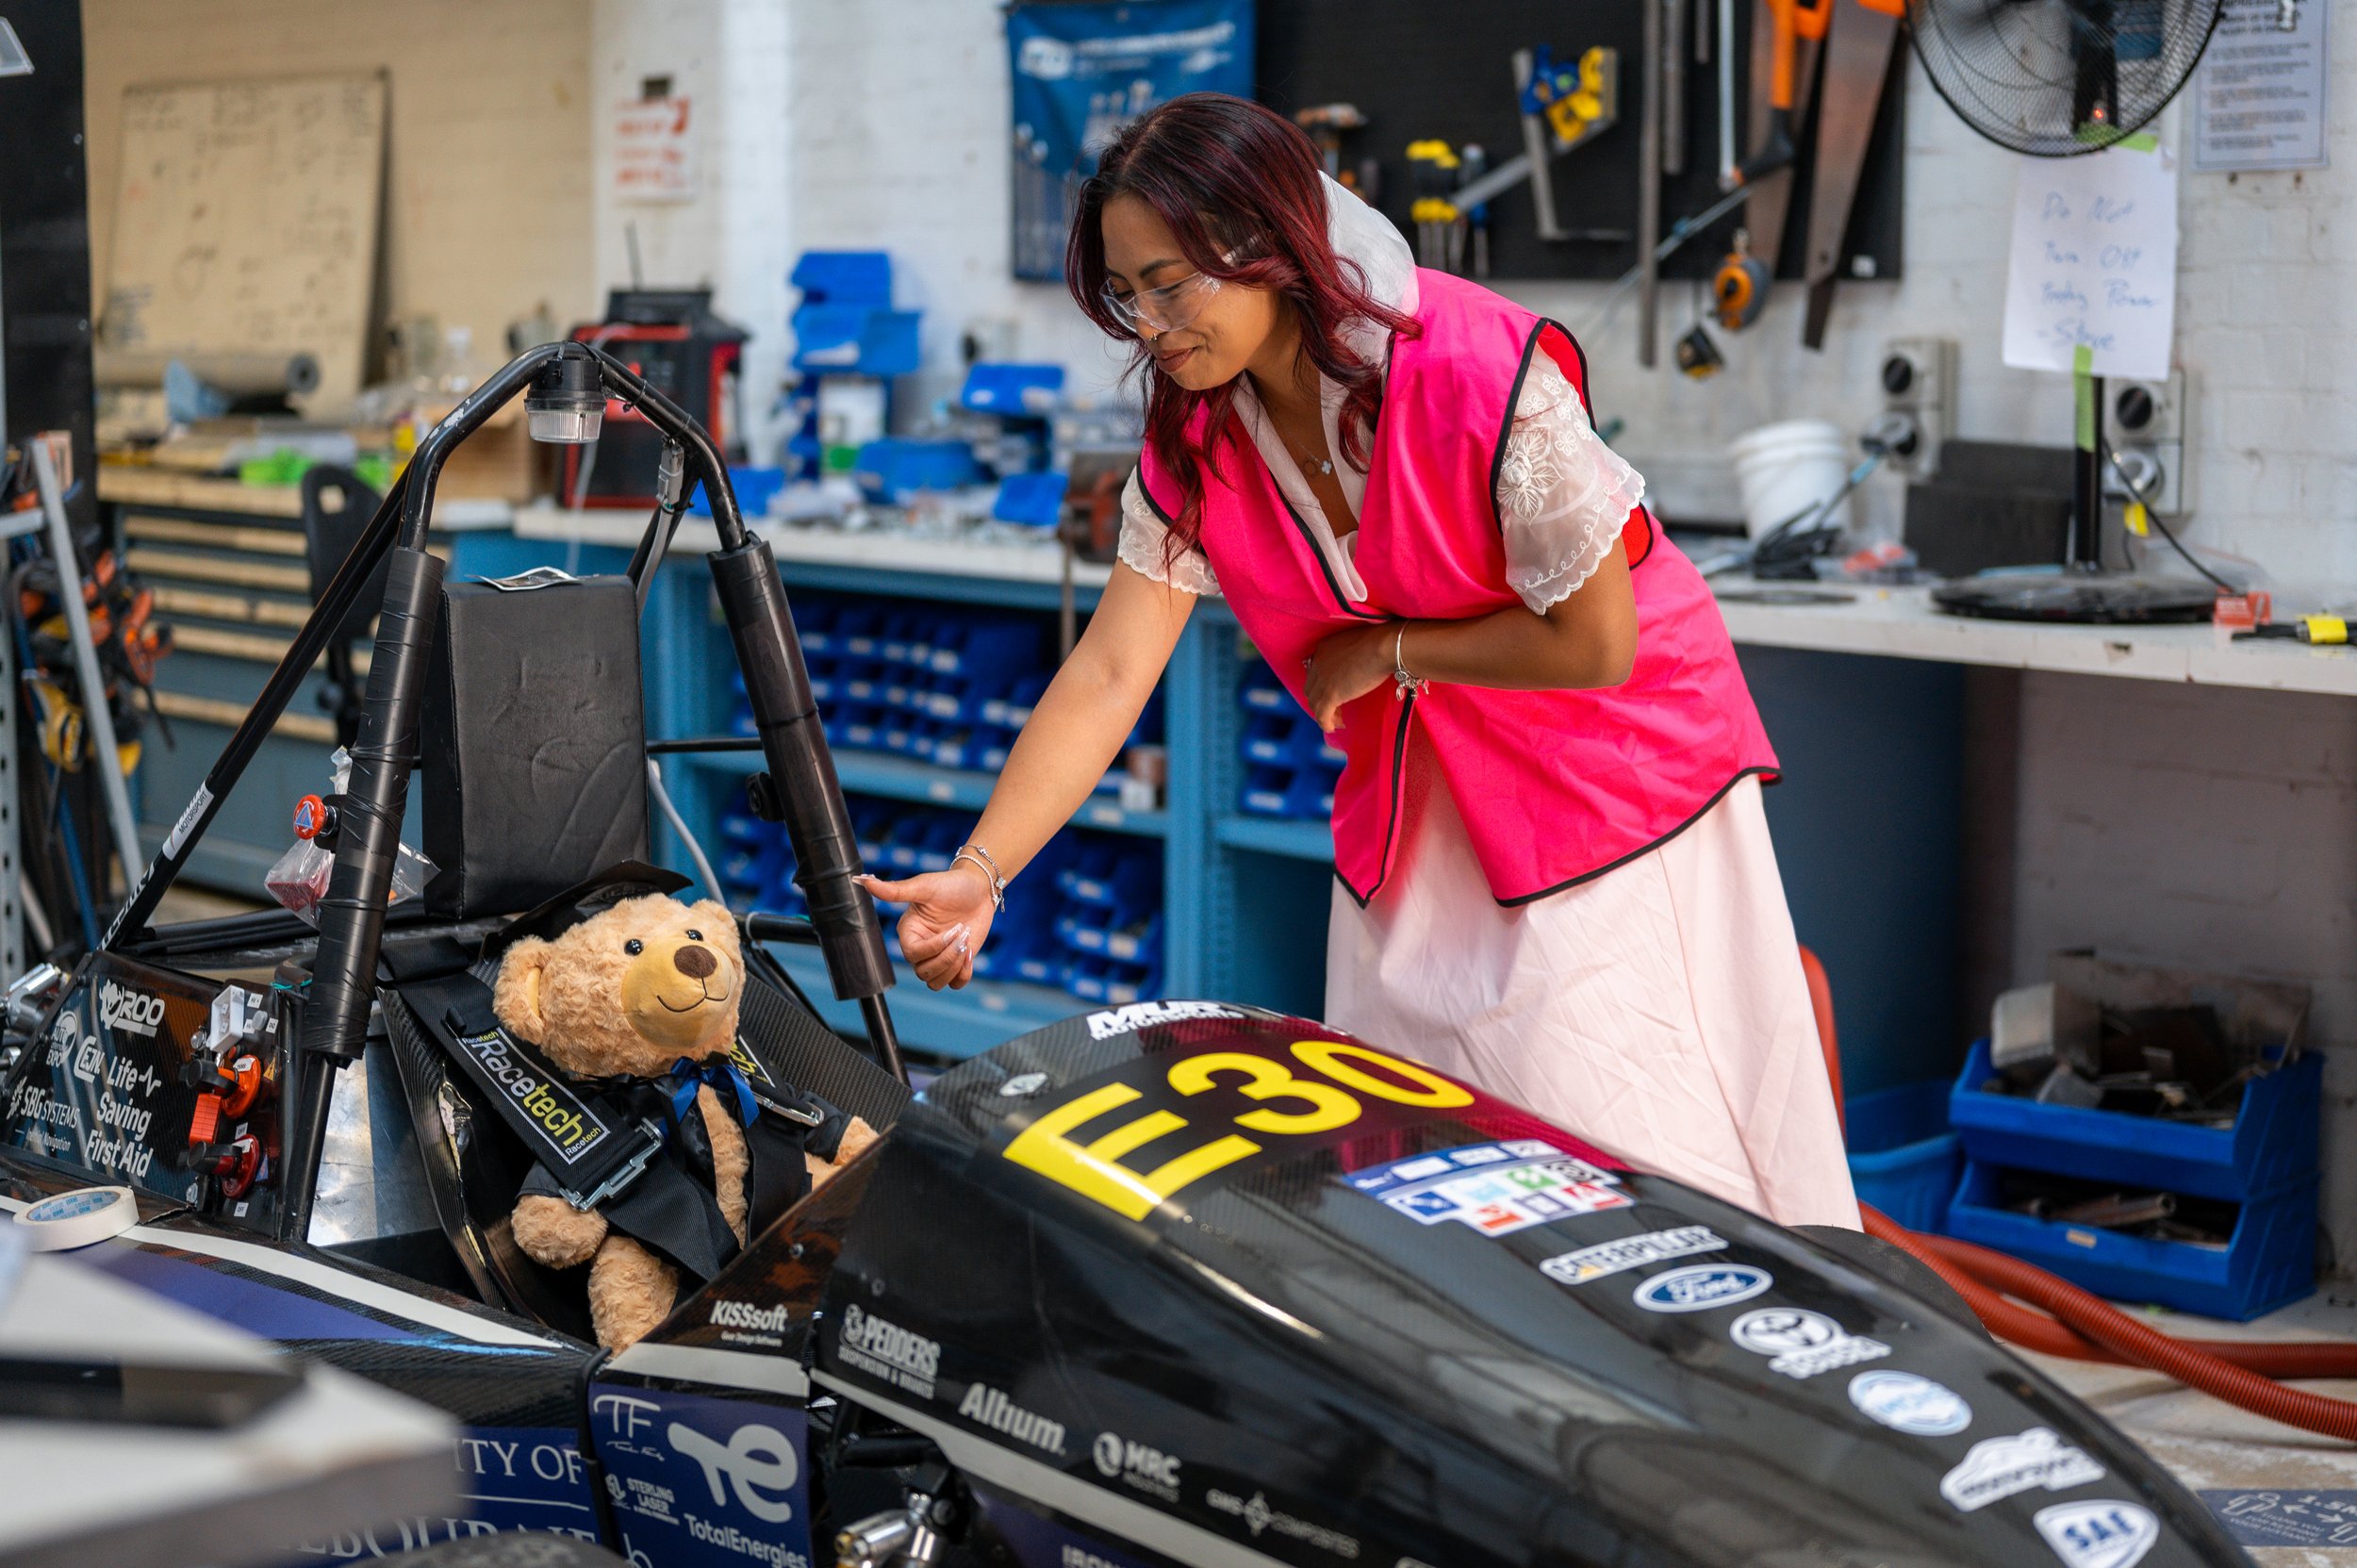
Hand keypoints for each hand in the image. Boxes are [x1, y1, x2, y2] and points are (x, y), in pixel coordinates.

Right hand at [858, 862, 995, 989]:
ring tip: (967, 943)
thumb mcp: (924, 886)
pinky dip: (963, 974)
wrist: (979, 889)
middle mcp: (920, 948)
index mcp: (909, 933)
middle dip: (947, 958)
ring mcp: (938, 957)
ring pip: (935, 983)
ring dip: (954, 967)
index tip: (953, 930)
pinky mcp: (956, 963)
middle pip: (923, 972)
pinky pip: (954, 984)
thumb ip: (894, 890)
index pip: (913, 954)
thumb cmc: (950, 885)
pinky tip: (970, 952)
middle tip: (963, 933)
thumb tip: (863, 881)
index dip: (933, 948)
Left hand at [1303, 622, 1399, 729]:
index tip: (1333, 693)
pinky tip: (1333, 728)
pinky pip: (1322, 715)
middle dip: (1321, 701)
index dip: (1322, 686)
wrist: (1384, 647)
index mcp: (1323, 649)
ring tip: (1337, 720)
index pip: (1315, 673)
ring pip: (1315, 704)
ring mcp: (1322, 680)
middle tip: (1336, 709)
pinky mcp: (1331, 695)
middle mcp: (1318, 664)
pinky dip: (1325, 723)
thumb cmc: (1379, 642)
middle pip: (1312, 689)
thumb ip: (1348, 656)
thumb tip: (1355, 667)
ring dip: (1324, 714)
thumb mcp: (1356, 645)